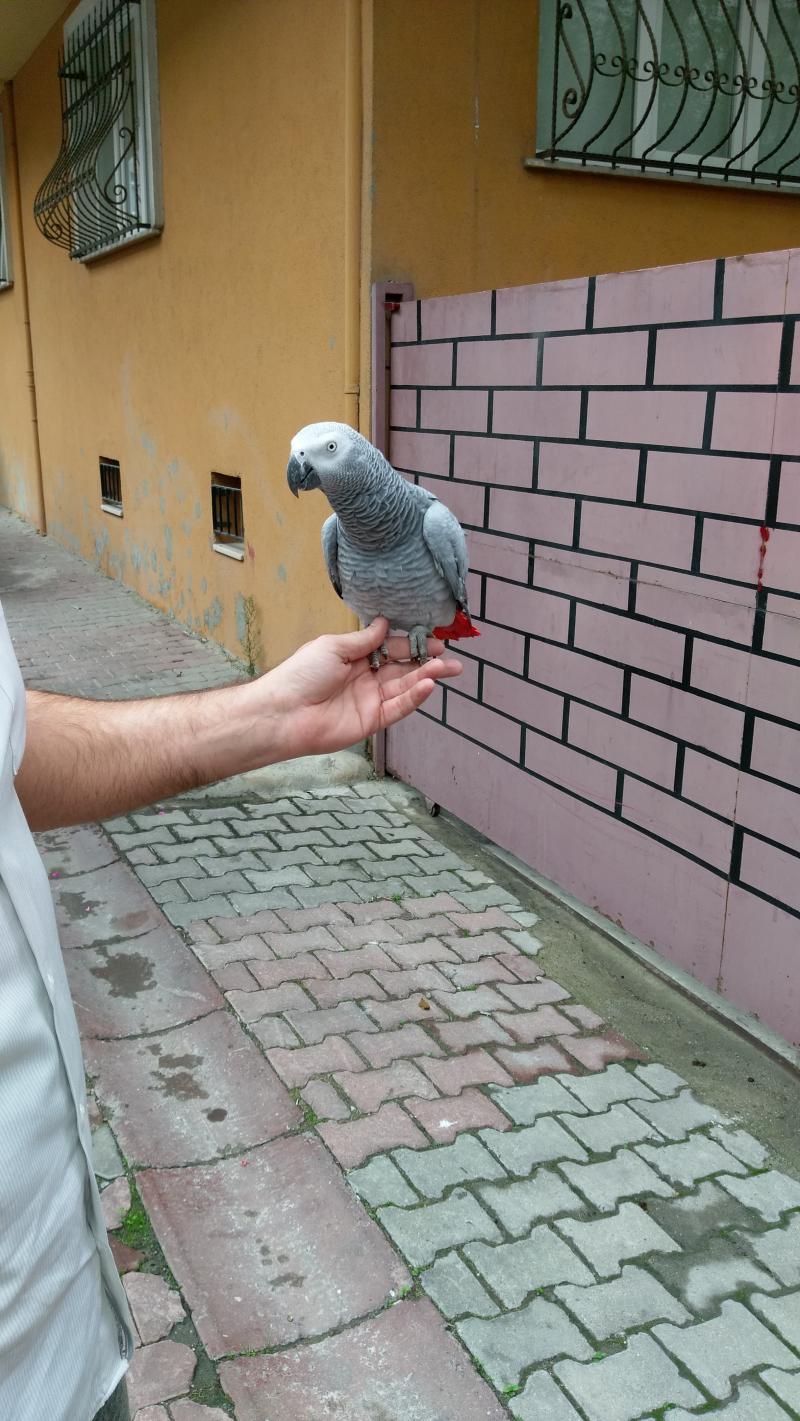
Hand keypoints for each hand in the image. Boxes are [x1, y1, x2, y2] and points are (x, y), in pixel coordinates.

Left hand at [251, 617, 461, 760]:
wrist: (283, 712)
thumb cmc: (301, 674)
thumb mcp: (333, 647)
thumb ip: (363, 639)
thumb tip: (384, 623)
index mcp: (355, 658)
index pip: (390, 648)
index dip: (411, 644)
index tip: (433, 639)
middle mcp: (365, 678)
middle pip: (402, 669)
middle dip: (426, 662)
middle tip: (450, 657)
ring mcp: (369, 701)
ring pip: (404, 687)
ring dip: (426, 677)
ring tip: (448, 668)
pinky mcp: (371, 721)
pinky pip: (398, 708)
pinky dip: (414, 697)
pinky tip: (428, 685)